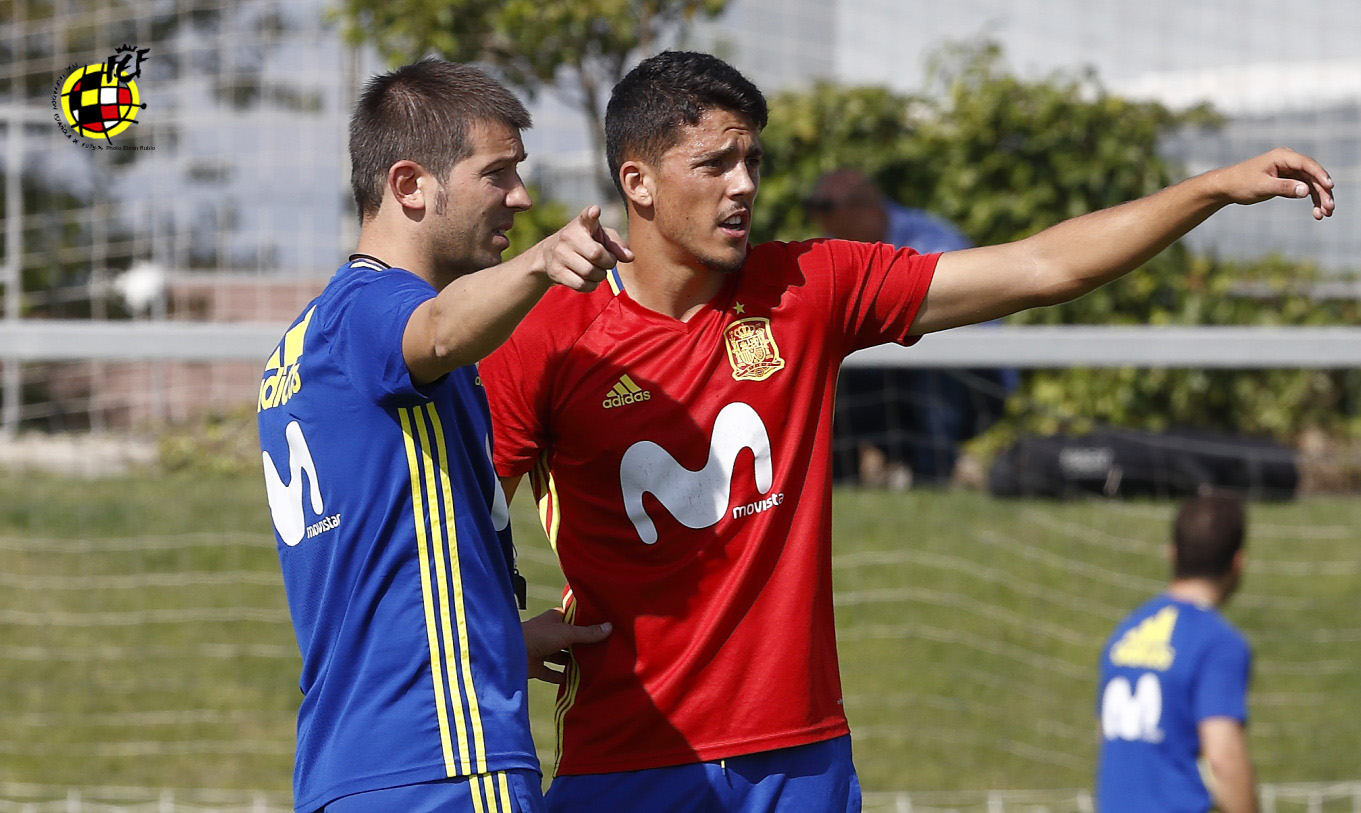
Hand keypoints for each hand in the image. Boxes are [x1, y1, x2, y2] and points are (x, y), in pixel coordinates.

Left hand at [522, 607, 611, 683]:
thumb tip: (610, 627)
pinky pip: (552, 673)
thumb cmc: (538, 635)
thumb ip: (588, 633)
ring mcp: (542, 650)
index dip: (587, 624)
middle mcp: (549, 633)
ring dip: (573, 662)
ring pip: (562, 657)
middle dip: (583, 645)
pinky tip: (574, 681)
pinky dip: (562, 677)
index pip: (574, 619)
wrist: (511, 653)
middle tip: (603, 650)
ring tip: (592, 667)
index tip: (604, 629)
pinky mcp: (537, 666)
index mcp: (555, 619)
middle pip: (570, 639)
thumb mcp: (567, 632)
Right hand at [537, 205, 633, 291]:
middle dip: (608, 262)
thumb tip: (630, 257)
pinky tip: (589, 279)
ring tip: (598, 270)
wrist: (550, 254)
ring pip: (590, 272)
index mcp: (582, 224)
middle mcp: (568, 236)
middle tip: (608, 262)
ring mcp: (560, 254)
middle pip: (596, 254)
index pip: (586, 217)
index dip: (591, 214)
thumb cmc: (584, 243)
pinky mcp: (556, 271)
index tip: (595, 211)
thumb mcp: (601, 237)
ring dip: (600, 275)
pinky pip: (582, 285)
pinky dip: (591, 285)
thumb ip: (616, 245)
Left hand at [1213, 148, 1334, 219]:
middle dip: (1322, 192)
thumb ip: (1284, 188)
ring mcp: (1289, 170)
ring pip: (1310, 184)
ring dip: (1319, 198)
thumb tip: (1306, 191)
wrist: (1226, 187)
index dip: (1320, 175)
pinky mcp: (1287, 180)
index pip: (1307, 164)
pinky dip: (1309, 199)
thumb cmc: (1241, 183)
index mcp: (1282, 157)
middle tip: (1330, 208)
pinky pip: (1303, 189)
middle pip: (1312, 175)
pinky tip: (1316, 212)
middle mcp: (1288, 161)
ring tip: (1325, 214)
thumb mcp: (1262, 186)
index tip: (1330, 187)